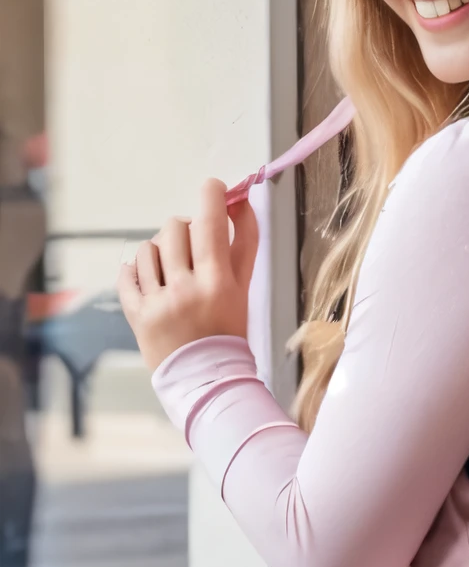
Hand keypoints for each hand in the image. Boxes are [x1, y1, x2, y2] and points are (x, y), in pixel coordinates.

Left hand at [118, 178, 259, 370]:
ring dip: (160, 251)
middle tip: (192, 245)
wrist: (207, 379)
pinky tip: (149, 279)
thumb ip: (244, 244)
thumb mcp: (243, 289)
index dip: (212, 194)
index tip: (213, 187)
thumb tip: (241, 201)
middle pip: (175, 227)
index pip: (210, 222)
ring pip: (148, 248)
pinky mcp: (137, 314)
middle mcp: (186, 288)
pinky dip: (135, 271)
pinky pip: (126, 275)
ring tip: (170, 270)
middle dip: (185, 228)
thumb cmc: (229, 332)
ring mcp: (158, 302)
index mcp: (218, 282)